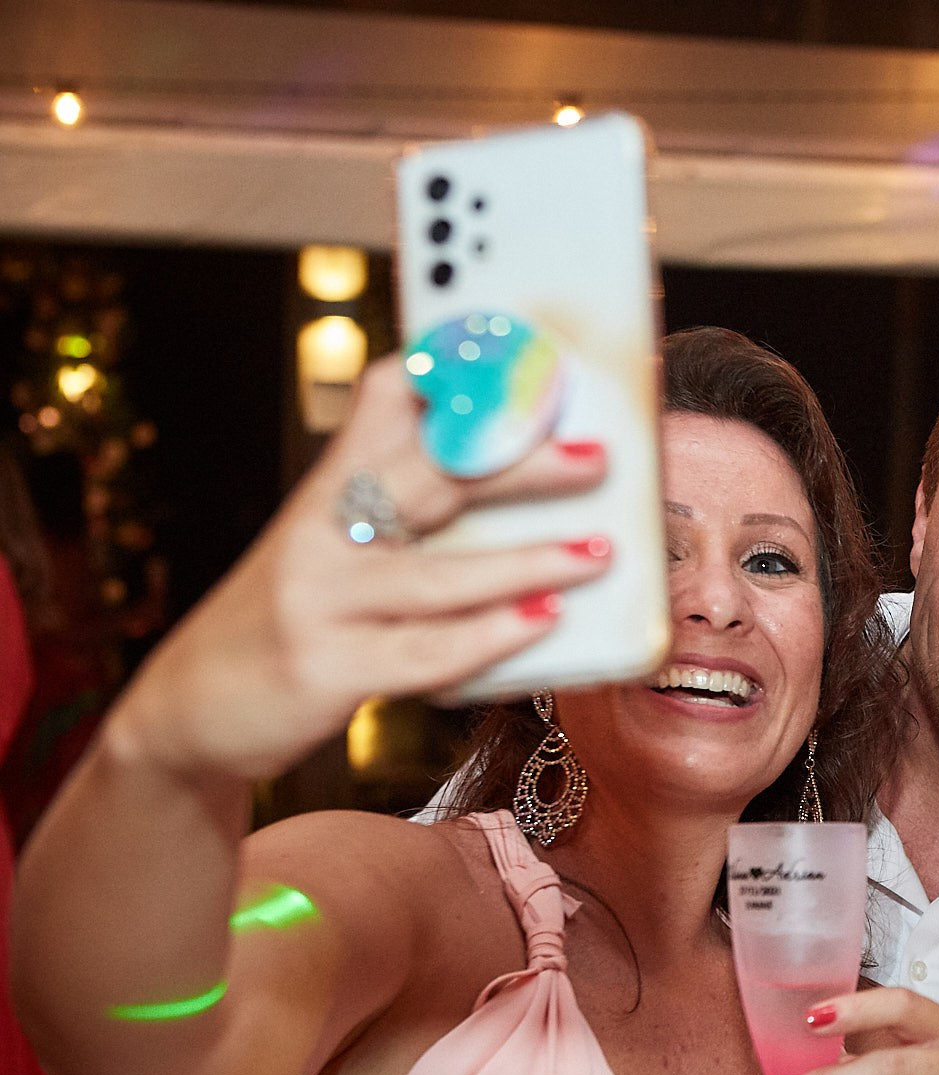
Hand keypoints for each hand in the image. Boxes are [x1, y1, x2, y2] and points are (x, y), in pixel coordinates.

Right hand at [108, 356, 609, 781]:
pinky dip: (490, 635)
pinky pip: (425, 651)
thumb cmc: (293, 621)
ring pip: (439, 573)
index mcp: (330, 489)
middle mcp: (320, 532)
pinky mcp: (326, 668)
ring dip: (527, 561)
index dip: (452, 373)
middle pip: (431, 475)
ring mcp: (320, 600)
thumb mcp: (333, 549)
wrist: (189, 709)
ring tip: (597, 553)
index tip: (519, 350)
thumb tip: (521, 485)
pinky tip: (543, 621)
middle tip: (598, 456)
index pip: (386, 402)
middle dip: (519, 460)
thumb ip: (407, 516)